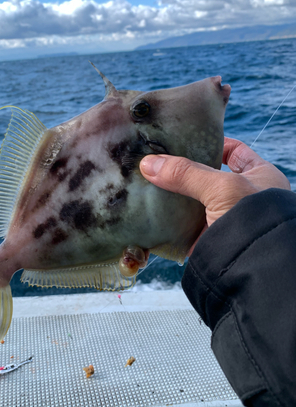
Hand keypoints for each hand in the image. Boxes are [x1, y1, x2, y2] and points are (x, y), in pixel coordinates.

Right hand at [140, 137, 290, 252]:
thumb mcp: (222, 187)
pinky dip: (168, 221)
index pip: (234, 151)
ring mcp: (224, 219)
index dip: (212, 142)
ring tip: (147, 182)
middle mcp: (243, 197)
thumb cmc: (253, 219)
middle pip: (208, 176)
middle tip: (158, 160)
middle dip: (184, 170)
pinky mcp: (208, 239)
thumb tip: (148, 163)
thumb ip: (186, 173)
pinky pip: (184, 226)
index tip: (185, 138)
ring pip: (194, 201)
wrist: (253, 268)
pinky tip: (150, 211)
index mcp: (259, 177)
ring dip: (173, 196)